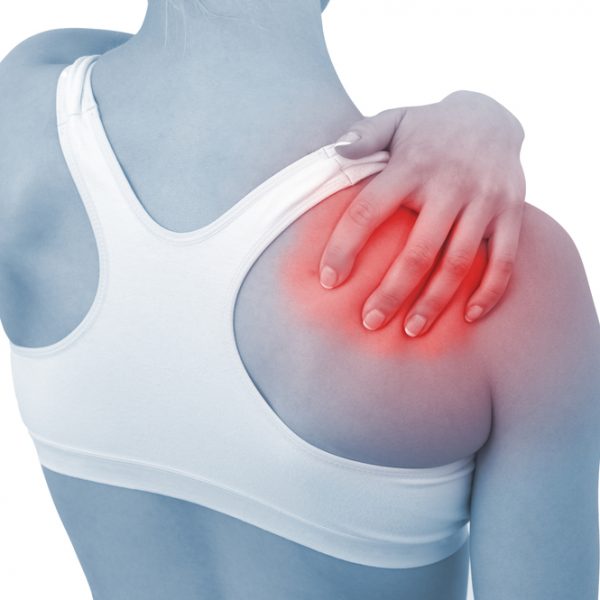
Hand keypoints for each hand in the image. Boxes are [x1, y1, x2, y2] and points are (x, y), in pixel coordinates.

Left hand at [321, 90, 525, 336]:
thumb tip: (336, 150)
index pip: (368, 212)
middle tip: (370, 322)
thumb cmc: (429, 127)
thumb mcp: (395, 119)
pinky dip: (489, 292)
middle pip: (417, 251)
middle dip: (391, 293)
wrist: (492, 114)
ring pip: (458, 263)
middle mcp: (449, 185)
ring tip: (411, 331)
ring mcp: (484, 200)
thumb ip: (364, 135)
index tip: (328, 280)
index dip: (344, 248)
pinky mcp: (511, 211)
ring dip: (434, 302)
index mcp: (410, 166)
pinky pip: (504, 259)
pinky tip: (468, 316)